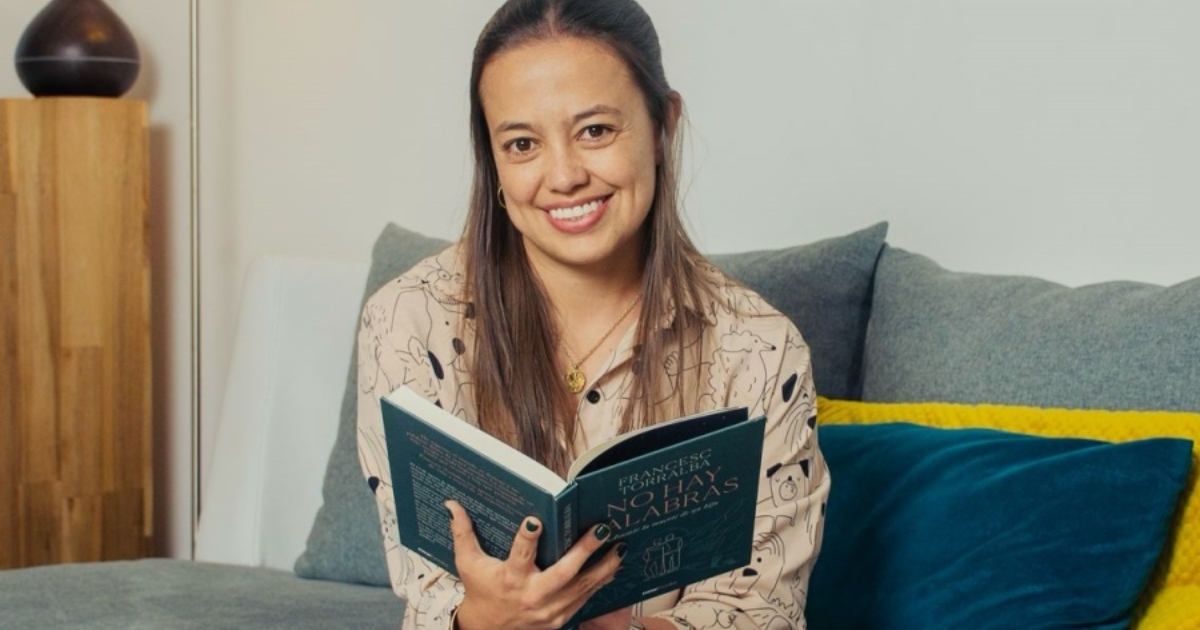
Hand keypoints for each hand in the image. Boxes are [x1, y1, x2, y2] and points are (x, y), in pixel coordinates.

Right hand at [447, 500, 624, 629]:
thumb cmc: (480, 591)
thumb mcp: (468, 564)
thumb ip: (463, 533)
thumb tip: (451, 503)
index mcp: (509, 579)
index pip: (519, 556)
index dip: (527, 539)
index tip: (536, 520)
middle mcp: (531, 595)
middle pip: (563, 573)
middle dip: (584, 551)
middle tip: (601, 529)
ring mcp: (549, 610)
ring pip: (581, 587)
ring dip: (603, 567)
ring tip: (620, 546)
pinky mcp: (560, 619)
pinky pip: (585, 599)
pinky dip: (600, 582)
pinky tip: (614, 566)